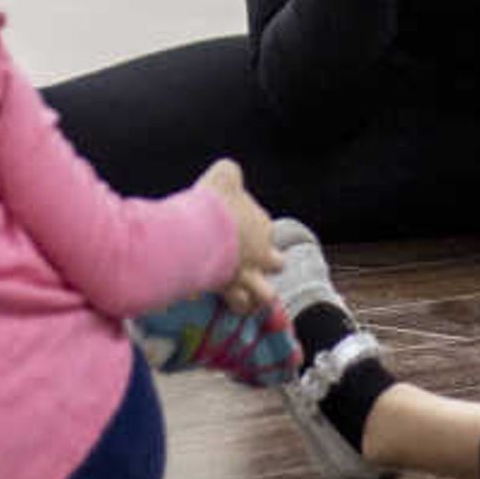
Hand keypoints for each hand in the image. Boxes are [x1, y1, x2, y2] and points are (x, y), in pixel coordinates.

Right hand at [199, 156, 279, 309]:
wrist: (203, 229)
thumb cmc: (214, 200)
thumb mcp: (224, 175)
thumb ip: (230, 174)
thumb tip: (230, 173)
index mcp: (262, 225)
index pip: (265, 230)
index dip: (252, 232)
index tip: (235, 230)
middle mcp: (261, 253)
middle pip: (276, 264)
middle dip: (267, 265)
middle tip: (250, 264)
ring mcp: (249, 274)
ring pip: (266, 294)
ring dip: (258, 294)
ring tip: (248, 295)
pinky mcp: (233, 290)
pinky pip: (240, 306)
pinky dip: (236, 306)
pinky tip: (230, 304)